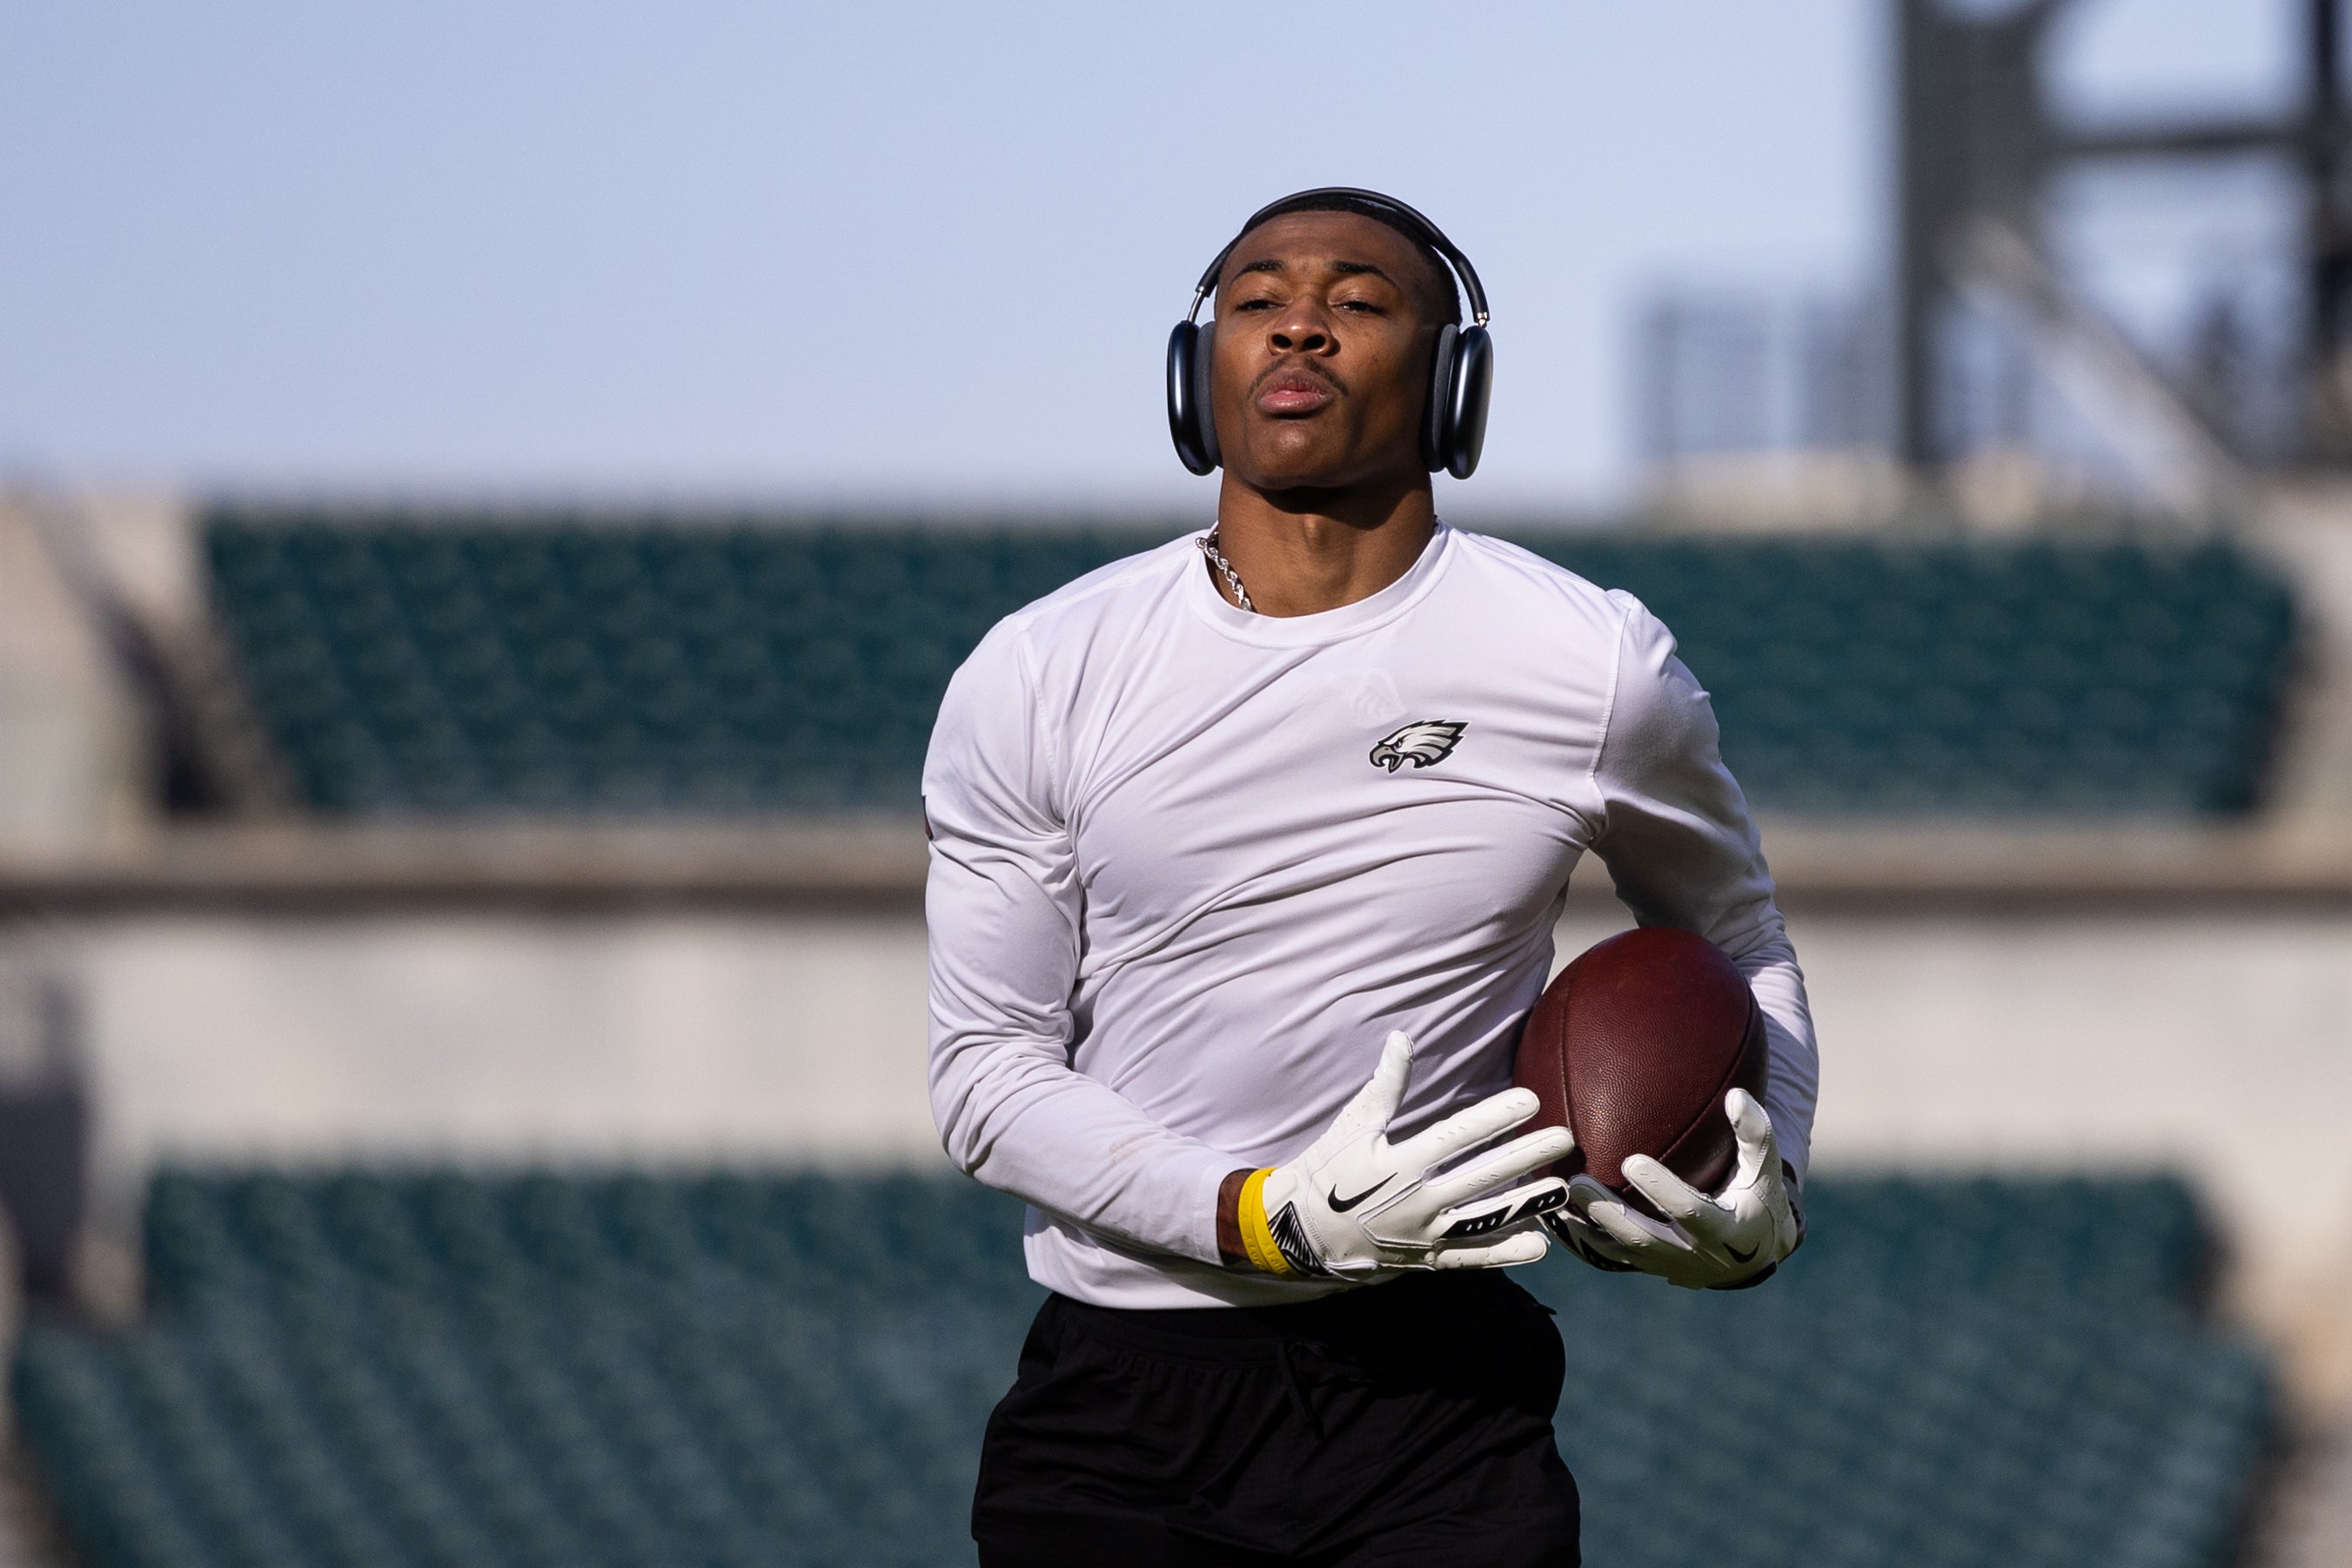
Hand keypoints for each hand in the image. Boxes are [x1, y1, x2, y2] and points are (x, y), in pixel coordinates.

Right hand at [1237, 1031, 1573, 1277]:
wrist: (1302, 1232)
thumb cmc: (1329, 1170)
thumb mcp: (1354, 1125)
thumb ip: (1385, 1085)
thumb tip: (1402, 1038)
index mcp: (1400, 1163)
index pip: (1457, 1135)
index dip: (1495, 1117)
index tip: (1531, 1100)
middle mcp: (1417, 1201)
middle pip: (1482, 1176)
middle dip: (1527, 1156)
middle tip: (1566, 1138)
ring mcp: (1425, 1234)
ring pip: (1486, 1220)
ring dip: (1528, 1204)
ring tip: (1562, 1188)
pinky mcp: (1427, 1260)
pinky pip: (1472, 1258)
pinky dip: (1505, 1253)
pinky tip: (1539, 1245)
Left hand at [1562, 1089, 1802, 1289]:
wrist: (1751, 1251)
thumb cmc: (1758, 1196)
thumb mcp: (1765, 1168)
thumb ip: (1755, 1133)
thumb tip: (1737, 1094)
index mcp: (1725, 1231)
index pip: (1690, 1212)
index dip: (1662, 1190)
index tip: (1631, 1161)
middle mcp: (1694, 1256)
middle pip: (1645, 1239)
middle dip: (1610, 1213)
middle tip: (1578, 1183)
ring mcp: (1666, 1266)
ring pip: (1620, 1252)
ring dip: (1587, 1227)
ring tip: (1558, 1196)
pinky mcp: (1646, 1267)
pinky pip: (1608, 1257)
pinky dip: (1581, 1238)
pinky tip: (1554, 1213)